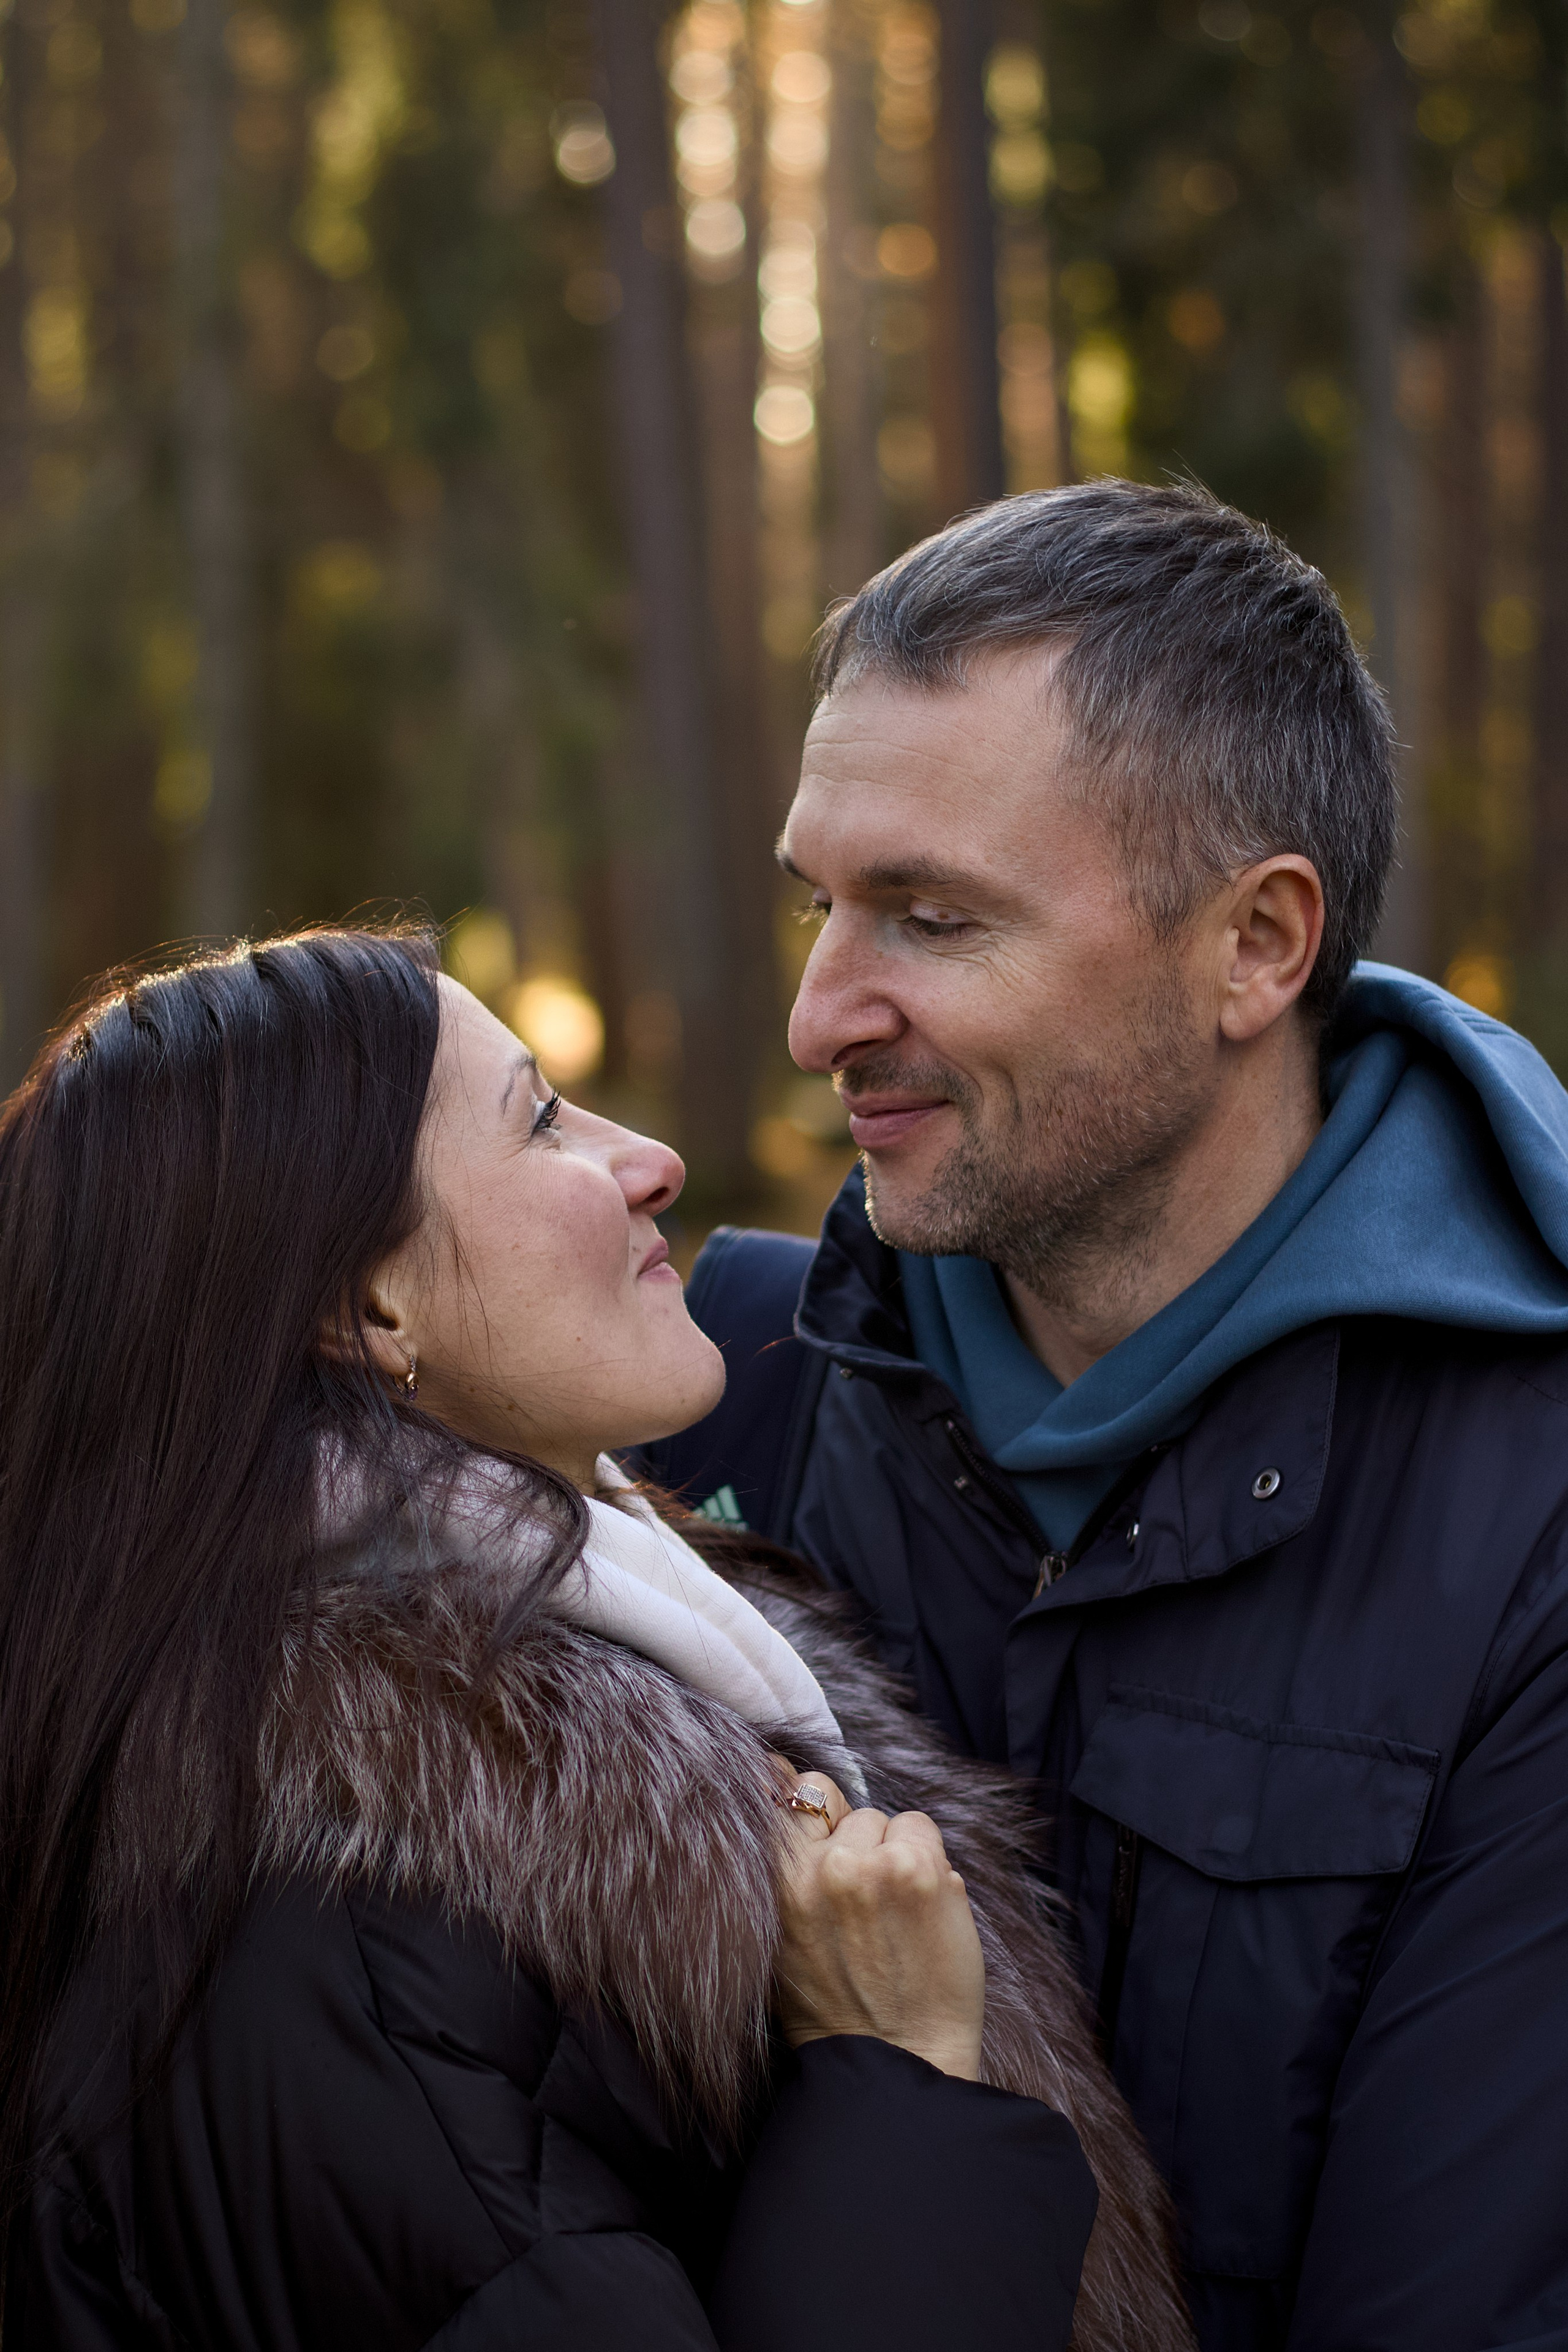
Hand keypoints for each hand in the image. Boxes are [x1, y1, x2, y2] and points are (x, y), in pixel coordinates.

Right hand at [770, 1761, 985, 2080]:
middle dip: (847, 1832)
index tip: (801, 1795)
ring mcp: (874, 1866)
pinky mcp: (923, 1870)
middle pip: (831, 1798)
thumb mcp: (777, 1943)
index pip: (777, 1789)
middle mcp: (821, 1868)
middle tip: (860, 1887)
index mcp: (777, 1886)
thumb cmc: (836, 2009)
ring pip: (883, 1817)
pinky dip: (927, 1860)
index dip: (793, 1789)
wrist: (898, 2062)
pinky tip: (922, 1909)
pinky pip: (922, 1829)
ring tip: (893, 1911)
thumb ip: (778, 1875)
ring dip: (891, 1850)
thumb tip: (775, 1790)